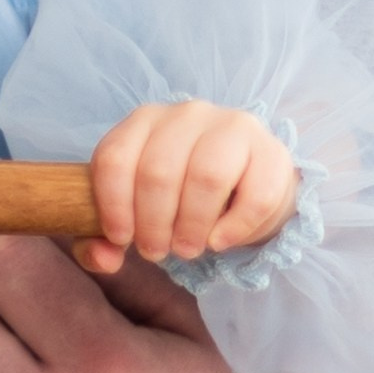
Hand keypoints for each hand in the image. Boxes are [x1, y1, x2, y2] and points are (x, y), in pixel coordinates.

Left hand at [80, 99, 299, 276]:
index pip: (115, 157)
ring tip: (187, 249)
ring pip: (206, 176)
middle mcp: (186, 114)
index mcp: (144, 121)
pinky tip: (219, 242)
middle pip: (158, 171)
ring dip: (192, 224)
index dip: (113, 205)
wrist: (245, 184)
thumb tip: (103, 258)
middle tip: (156, 252)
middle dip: (153, 224)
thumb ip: (105, 238)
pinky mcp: (271, 151)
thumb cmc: (180, 197)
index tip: (121, 239)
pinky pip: (255, 194)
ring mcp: (232, 126)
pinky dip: (234, 228)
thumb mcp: (136, 212)